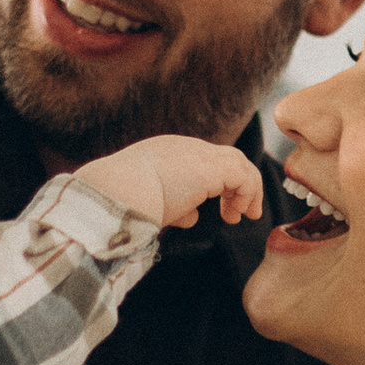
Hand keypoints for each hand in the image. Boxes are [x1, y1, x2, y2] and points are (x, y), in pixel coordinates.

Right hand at [80, 134, 262, 231]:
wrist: (117, 192)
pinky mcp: (212, 167)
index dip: (215, 186)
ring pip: (237, 162)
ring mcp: (199, 153)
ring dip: (247, 190)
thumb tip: (192, 217)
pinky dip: (247, 194)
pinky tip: (238, 213)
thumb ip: (176, 208)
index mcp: (166, 154)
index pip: (199, 163)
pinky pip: (243, 175)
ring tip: (247, 214)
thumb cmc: (125, 203)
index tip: (219, 210)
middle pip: (223, 159)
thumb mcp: (154, 204)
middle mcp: (184, 148)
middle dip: (236, 185)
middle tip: (239, 212)